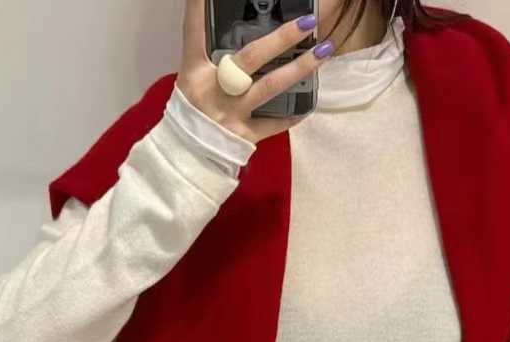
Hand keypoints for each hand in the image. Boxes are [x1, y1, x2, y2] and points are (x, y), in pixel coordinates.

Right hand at [177, 0, 332, 144]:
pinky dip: (291, 115)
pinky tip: (307, 105)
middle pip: (251, 57)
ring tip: (323, 51)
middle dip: (281, 38)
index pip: (194, 32)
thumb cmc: (190, 115)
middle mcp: (214, 89)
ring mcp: (231, 112)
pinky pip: (273, 123)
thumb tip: (242, 40)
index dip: (198, 8)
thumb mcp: (192, 82)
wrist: (186, 157)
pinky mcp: (243, 135)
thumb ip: (210, 60)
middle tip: (307, 22)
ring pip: (270, 86)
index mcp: (195, 72)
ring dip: (299, 68)